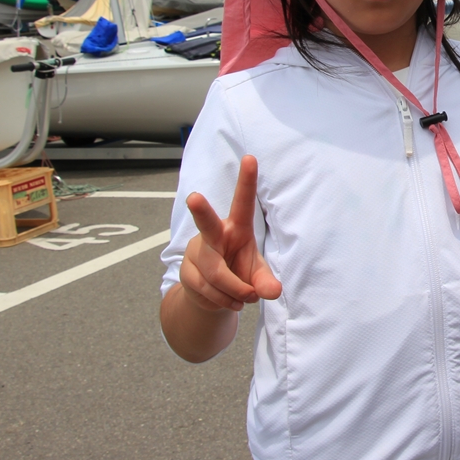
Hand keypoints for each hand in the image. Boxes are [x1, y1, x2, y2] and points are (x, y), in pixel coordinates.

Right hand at [180, 155, 281, 311]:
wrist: (212, 296)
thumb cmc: (239, 273)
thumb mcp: (257, 275)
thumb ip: (265, 281)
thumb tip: (273, 291)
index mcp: (236, 227)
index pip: (243, 201)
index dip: (247, 180)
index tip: (250, 158)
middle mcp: (213, 234)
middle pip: (206, 223)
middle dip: (201, 210)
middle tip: (194, 198)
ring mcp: (196, 252)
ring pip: (215, 273)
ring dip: (235, 291)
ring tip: (244, 297)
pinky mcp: (186, 271)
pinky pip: (207, 289)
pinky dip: (224, 301)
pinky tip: (230, 301)